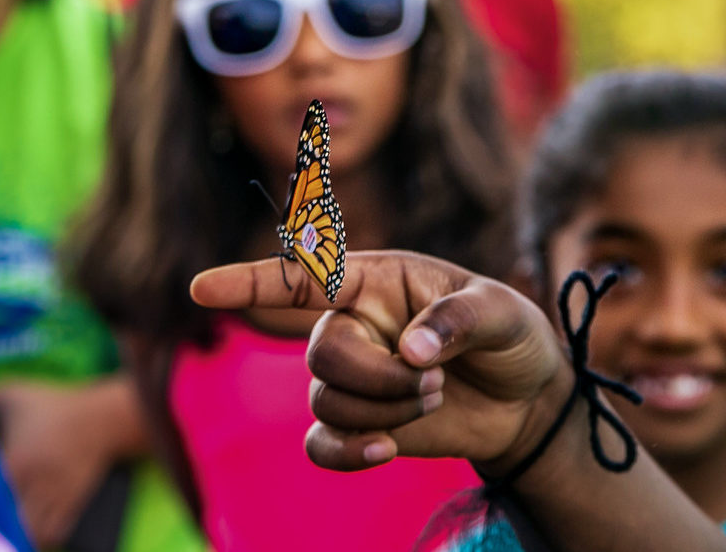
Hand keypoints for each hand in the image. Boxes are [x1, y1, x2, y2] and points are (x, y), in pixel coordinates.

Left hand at [0, 380, 123, 546]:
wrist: (102, 417)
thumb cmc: (52, 404)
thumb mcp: (12, 393)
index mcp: (13, 462)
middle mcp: (33, 485)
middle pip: (5, 520)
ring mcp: (54, 496)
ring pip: (29, 531)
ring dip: (16, 533)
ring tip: (1, 533)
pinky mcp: (71, 503)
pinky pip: (54, 532)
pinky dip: (40, 537)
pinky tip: (29, 533)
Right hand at [191, 249, 570, 474]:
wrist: (524, 397)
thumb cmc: (510, 335)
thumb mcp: (504, 312)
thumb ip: (460, 319)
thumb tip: (410, 349)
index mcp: (378, 279)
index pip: (304, 275)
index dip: (251, 282)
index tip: (201, 289)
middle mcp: (354, 322)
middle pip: (320, 353)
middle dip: (376, 376)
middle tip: (433, 378)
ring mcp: (352, 374)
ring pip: (327, 400)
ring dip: (385, 408)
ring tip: (434, 394)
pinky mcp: (359, 421)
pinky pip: (322, 444)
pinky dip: (350, 451)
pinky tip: (388, 448)